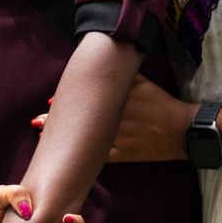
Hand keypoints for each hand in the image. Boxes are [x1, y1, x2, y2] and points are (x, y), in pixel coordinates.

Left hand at [33, 74, 196, 162]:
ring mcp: (118, 137)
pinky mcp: (125, 153)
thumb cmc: (164, 104)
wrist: (184, 129)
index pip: (86, 100)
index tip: (49, 102)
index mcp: (118, 99)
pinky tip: (69, 156)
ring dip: (65, 137)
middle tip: (37, 120)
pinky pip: (102, 155)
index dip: (65, 102)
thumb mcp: (144, 83)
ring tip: (44, 136)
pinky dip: (84, 155)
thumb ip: (123, 76)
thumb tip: (105, 66)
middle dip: (57, 120)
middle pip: (81, 118)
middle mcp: (115, 118)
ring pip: (87, 137)